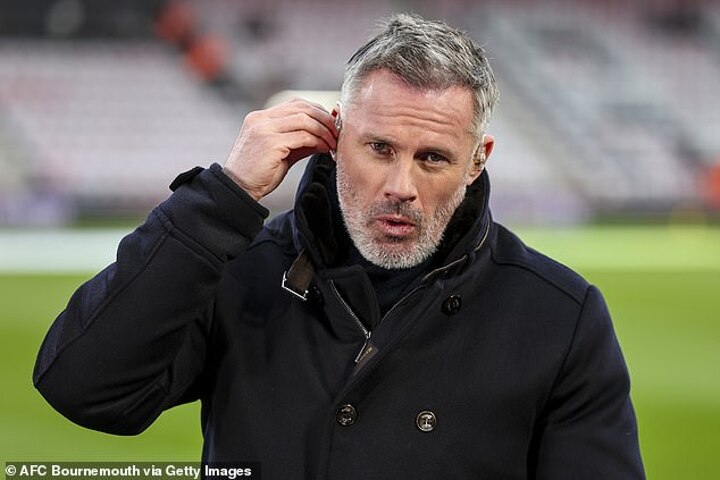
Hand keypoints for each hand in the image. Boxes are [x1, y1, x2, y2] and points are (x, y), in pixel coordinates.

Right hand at [223, 98, 337, 200]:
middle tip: (337, 132)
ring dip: (323, 130)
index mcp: (260, 118)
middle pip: (302, 107)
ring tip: (332, 143)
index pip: (295, 104)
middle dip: (324, 119)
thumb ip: (299, 141)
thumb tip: (324, 136)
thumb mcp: (281, 152)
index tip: (331, 124)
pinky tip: (324, 148)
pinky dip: (317, 141)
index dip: (317, 111)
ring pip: (304, 119)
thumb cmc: (259, 174)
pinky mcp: (271, 143)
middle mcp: (261, 119)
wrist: (238, 189)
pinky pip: (302, 136)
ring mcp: (264, 129)